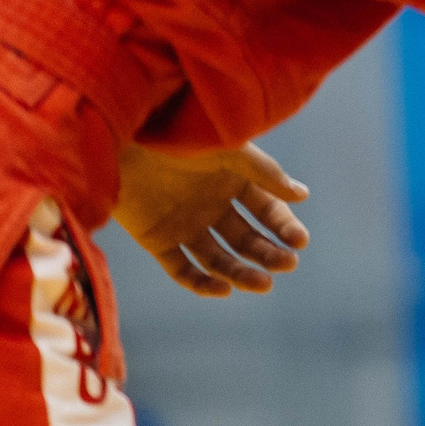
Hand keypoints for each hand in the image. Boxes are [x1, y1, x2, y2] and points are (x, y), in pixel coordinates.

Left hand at [113, 141, 309, 297]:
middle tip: (287, 265)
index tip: (299, 242)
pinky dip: (200, 283)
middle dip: (268, 253)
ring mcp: (186, 225)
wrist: (122, 136)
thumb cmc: (179, 135)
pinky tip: (222, 290)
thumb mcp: (229, 150)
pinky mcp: (157, 240)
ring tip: (263, 285)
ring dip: (241, 273)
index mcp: (234, 182)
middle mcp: (213, 206)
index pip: (267, 211)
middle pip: (246, 239)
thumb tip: (302, 196)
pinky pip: (181, 268)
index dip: (284, 226)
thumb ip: (264, 172)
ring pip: (218, 258)